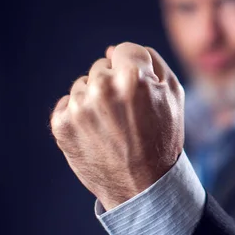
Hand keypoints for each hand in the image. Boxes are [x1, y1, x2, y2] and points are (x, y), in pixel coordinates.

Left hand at [50, 43, 184, 210]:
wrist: (143, 185)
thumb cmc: (162, 137)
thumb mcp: (173, 94)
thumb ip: (149, 60)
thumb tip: (111, 49)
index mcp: (133, 77)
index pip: (124, 50)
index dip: (134, 70)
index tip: (138, 92)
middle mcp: (103, 88)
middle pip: (102, 66)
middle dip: (114, 84)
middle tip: (127, 115)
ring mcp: (80, 107)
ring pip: (83, 85)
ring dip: (95, 100)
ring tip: (112, 126)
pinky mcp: (61, 125)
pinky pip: (66, 104)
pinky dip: (78, 115)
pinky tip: (95, 132)